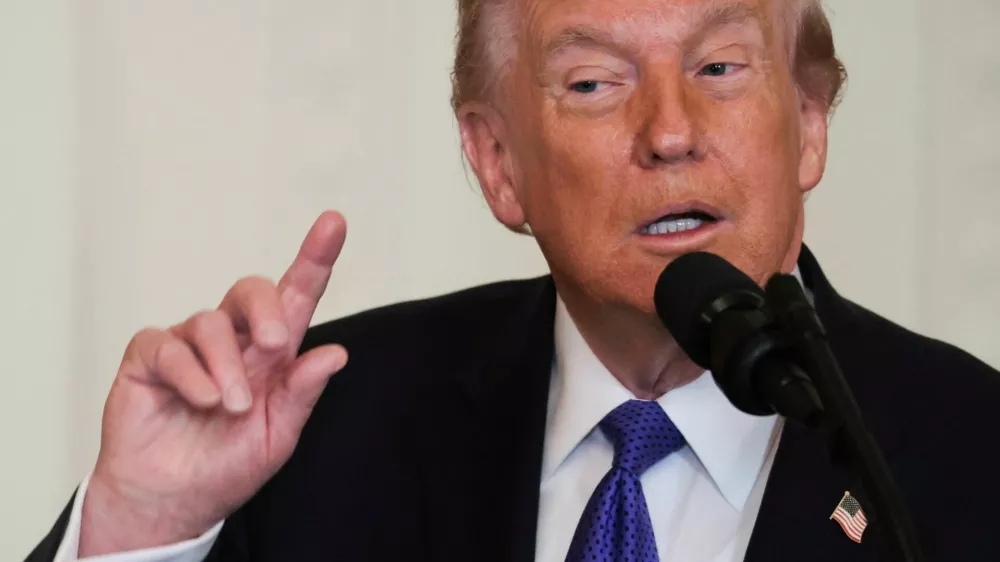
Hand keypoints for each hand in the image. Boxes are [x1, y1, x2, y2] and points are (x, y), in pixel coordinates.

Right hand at [79, 212, 349, 555]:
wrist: (171, 503)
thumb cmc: (225, 466)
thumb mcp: (275, 435)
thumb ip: (301, 394)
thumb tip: (337, 353)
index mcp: (271, 354)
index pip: (296, 297)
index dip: (315, 259)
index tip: (334, 222)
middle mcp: (233, 340)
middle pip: (252, 290)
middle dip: (267, 307)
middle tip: (276, 344)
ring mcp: (189, 344)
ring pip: (211, 322)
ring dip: (226, 366)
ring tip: (229, 407)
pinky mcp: (149, 356)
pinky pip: (168, 344)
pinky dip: (189, 373)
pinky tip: (201, 401)